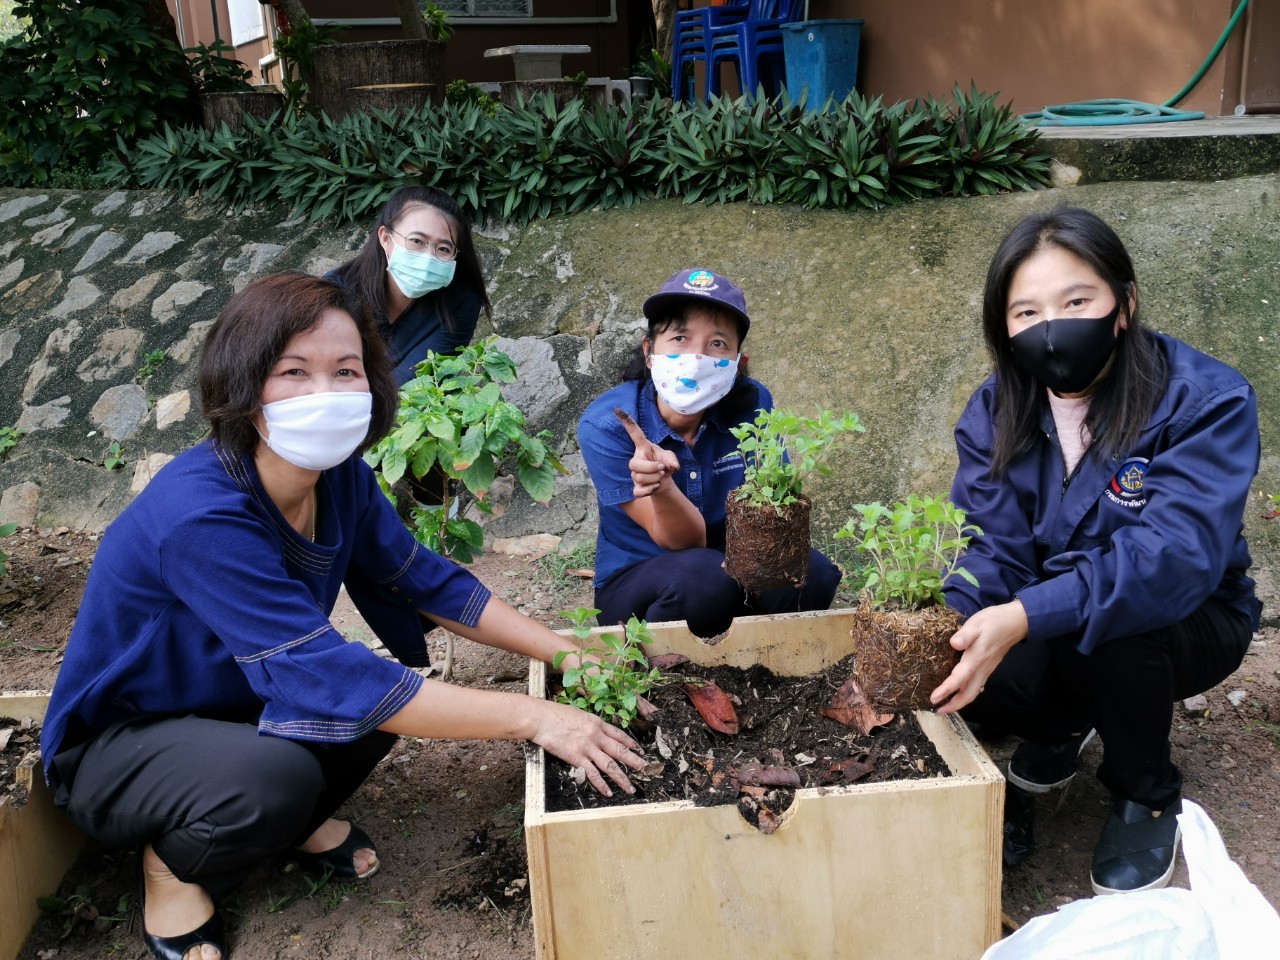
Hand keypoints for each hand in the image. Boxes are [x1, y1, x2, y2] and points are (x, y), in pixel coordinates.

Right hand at [530, 700, 646, 795]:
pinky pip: (592, 774)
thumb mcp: (578, 715)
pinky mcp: (577, 757)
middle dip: (634, 761)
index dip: (630, 743)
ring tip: (630, 788)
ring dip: (622, 778)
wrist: (541, 718)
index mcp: (596, 722)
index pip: (618, 734)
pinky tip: (608, 792)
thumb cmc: (555, 714)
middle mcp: (596, 735)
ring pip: (610, 765)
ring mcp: (587, 747)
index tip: (639, 750)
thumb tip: (593, 730)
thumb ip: (588, 724)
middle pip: (619, 750)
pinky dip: (601, 784)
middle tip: (645, 769)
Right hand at [615, 407, 679, 497]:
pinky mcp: (636, 487)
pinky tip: (656, 487)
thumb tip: (673, 466)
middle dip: (651, 468)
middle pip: (634, 465)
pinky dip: (650, 490)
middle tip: (662, 468)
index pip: (635, 433)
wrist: (664, 481)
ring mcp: (634, 474)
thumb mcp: (671, 459)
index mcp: (644, 448)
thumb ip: (673, 460)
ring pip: (640, 478)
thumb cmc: (665, 465)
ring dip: (655, 478)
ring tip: (661, 476)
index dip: (627, 422)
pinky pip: (638, 491)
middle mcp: (637, 459)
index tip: (618, 409)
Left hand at [930, 600, 1027, 714]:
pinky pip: (976, 686)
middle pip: (968, 694)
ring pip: (972, 692)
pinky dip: (965, 693)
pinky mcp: (988, 668)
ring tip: (944, 705)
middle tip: (937, 711)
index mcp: (976, 659)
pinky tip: (957, 691)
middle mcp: (981, 669)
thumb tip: (954, 643)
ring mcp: (986, 670)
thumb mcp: (977, 623)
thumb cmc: (994, 621)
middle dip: (953, 706)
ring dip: (959, 701)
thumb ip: (965, 635)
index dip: (946, 691)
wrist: (1016, 622)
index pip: (959, 679)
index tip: (933, 699)